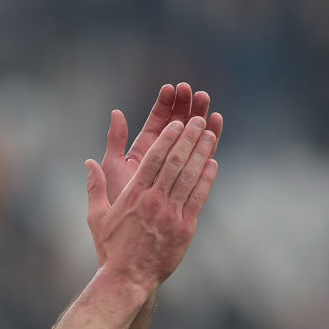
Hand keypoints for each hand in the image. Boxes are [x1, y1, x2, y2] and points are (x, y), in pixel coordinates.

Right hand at [85, 116, 218, 291]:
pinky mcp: (185, 228)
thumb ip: (94, 187)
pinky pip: (198, 198)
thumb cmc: (112, 248)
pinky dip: (206, 179)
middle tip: (198, 120)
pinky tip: (212, 163)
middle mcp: (154, 200)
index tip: (177, 123)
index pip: (153, 159)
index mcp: (134, 194)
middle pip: (175, 162)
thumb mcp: (97, 216)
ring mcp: (171, 214)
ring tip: (209, 134)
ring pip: (189, 176)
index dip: (168, 138)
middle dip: (188, 138)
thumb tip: (88, 162)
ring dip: (201, 153)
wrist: (127, 278)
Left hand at [100, 83, 222, 203]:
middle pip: (177, 127)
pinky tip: (215, 127)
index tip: (172, 88)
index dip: (164, 104)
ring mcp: (177, 172)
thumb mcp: (114, 168)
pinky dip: (208, 144)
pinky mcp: (189, 186)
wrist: (131, 241)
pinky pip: (201, 161)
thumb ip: (116, 141)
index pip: (157, 122)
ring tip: (207, 102)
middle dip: (186, 108)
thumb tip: (117, 113)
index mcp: (143, 152)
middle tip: (196, 92)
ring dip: (200, 120)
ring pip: (192, 141)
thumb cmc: (118, 203)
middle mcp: (162, 160)